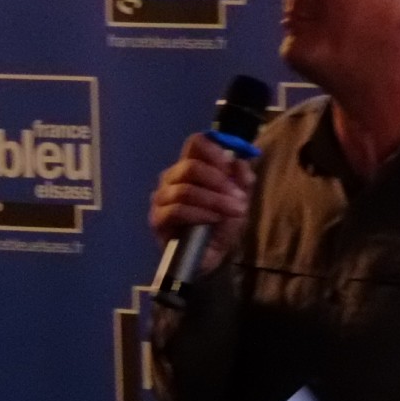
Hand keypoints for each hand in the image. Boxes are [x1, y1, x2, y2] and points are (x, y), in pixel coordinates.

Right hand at [148, 133, 256, 261]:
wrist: (210, 257)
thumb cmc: (221, 225)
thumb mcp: (239, 201)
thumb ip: (242, 179)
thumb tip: (238, 161)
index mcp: (190, 167)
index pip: (195, 143)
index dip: (214, 152)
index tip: (230, 168)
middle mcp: (172, 177)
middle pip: (190, 165)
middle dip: (219, 181)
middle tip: (239, 198)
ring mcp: (162, 198)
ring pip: (185, 189)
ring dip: (214, 200)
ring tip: (233, 212)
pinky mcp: (157, 219)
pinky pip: (176, 210)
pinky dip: (199, 213)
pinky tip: (213, 220)